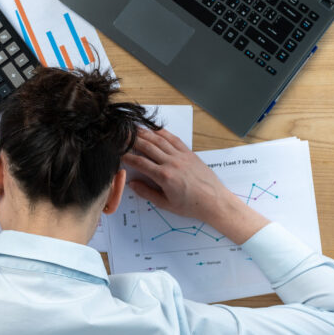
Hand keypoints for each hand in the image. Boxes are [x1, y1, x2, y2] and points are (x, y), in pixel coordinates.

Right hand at [122, 128, 269, 243]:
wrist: (215, 202)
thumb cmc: (192, 206)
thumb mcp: (166, 204)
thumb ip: (147, 193)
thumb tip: (133, 184)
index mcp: (164, 177)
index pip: (140, 163)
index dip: (127, 157)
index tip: (118, 153)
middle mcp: (172, 163)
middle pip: (147, 147)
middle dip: (132, 140)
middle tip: (122, 134)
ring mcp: (181, 157)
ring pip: (159, 140)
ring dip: (145, 133)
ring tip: (134, 128)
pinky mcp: (189, 154)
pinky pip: (174, 140)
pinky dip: (163, 133)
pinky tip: (155, 130)